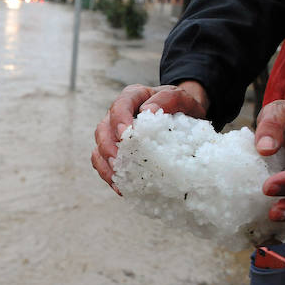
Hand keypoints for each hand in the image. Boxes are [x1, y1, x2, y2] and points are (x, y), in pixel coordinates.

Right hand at [91, 82, 208, 193]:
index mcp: (132, 98)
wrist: (185, 117)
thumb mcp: (182, 97)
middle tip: (117, 160)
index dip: (119, 120)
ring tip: (117, 179)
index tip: (125, 135)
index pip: (119, 106)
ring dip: (105, 164)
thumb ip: (168, 99)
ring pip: (98, 148)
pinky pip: (103, 163)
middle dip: (107, 146)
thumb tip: (149, 111)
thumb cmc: (182, 107)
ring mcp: (114, 134)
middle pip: (103, 129)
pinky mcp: (116, 151)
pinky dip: (109, 175)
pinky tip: (121, 187)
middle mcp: (118, 116)